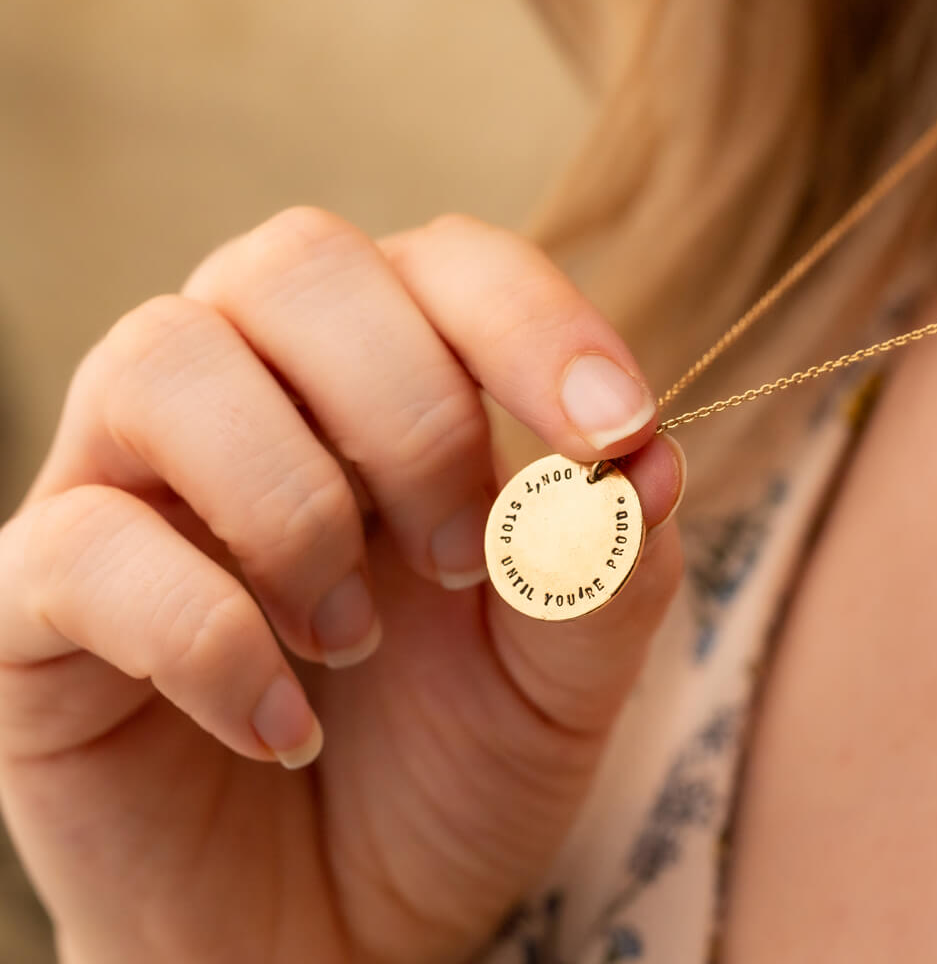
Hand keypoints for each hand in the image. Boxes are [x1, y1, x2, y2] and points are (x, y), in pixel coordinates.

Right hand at [0, 209, 684, 963]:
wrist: (329, 925)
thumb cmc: (447, 769)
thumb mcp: (561, 680)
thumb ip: (606, 568)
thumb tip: (652, 462)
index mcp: (386, 377)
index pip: (446, 261)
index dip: (531, 321)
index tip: (614, 427)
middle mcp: (249, 387)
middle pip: (297, 262)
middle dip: (407, 408)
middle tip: (460, 560)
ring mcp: (128, 478)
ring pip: (165, 358)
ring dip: (296, 504)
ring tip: (354, 640)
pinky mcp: (38, 593)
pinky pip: (84, 544)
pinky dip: (207, 634)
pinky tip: (283, 728)